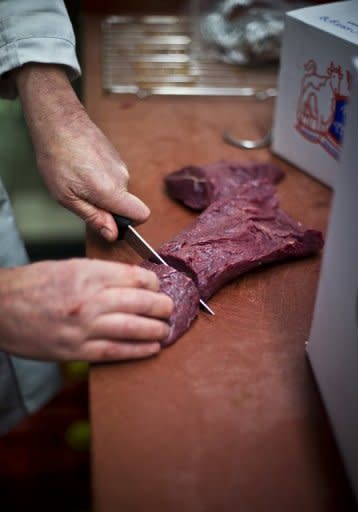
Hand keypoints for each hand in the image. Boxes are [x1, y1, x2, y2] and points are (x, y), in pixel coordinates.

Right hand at [0, 259, 172, 361]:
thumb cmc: (34, 285)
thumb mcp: (69, 267)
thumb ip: (102, 274)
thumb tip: (134, 283)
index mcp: (87, 273)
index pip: (134, 277)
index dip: (153, 284)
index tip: (158, 288)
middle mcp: (88, 299)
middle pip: (139, 303)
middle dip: (162, 306)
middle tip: (170, 308)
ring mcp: (83, 327)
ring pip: (132, 328)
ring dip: (156, 329)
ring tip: (166, 329)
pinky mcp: (75, 351)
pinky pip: (114, 351)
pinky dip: (137, 350)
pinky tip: (152, 348)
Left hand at [13, 64, 148, 240]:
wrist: (59, 122)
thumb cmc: (58, 158)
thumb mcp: (67, 197)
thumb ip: (93, 217)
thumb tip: (112, 234)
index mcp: (111, 191)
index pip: (141, 215)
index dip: (129, 223)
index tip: (111, 221)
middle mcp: (122, 178)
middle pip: (127, 205)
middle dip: (108, 207)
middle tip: (82, 196)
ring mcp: (121, 166)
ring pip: (118, 191)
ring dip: (102, 192)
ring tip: (79, 179)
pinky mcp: (117, 157)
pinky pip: (114, 177)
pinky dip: (100, 178)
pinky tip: (83, 169)